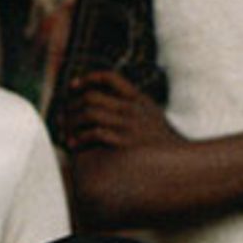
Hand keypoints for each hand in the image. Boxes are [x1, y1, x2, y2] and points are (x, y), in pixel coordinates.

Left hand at [63, 71, 181, 152]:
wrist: (179, 164)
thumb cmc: (163, 143)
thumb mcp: (153, 115)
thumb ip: (135, 105)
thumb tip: (111, 100)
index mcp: (138, 99)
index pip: (109, 78)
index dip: (88, 79)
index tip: (74, 86)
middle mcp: (131, 108)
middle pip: (92, 97)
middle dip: (72, 106)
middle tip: (62, 117)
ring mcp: (127, 125)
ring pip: (88, 114)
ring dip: (72, 123)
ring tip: (66, 134)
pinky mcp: (122, 142)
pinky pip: (94, 134)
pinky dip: (79, 138)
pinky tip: (74, 145)